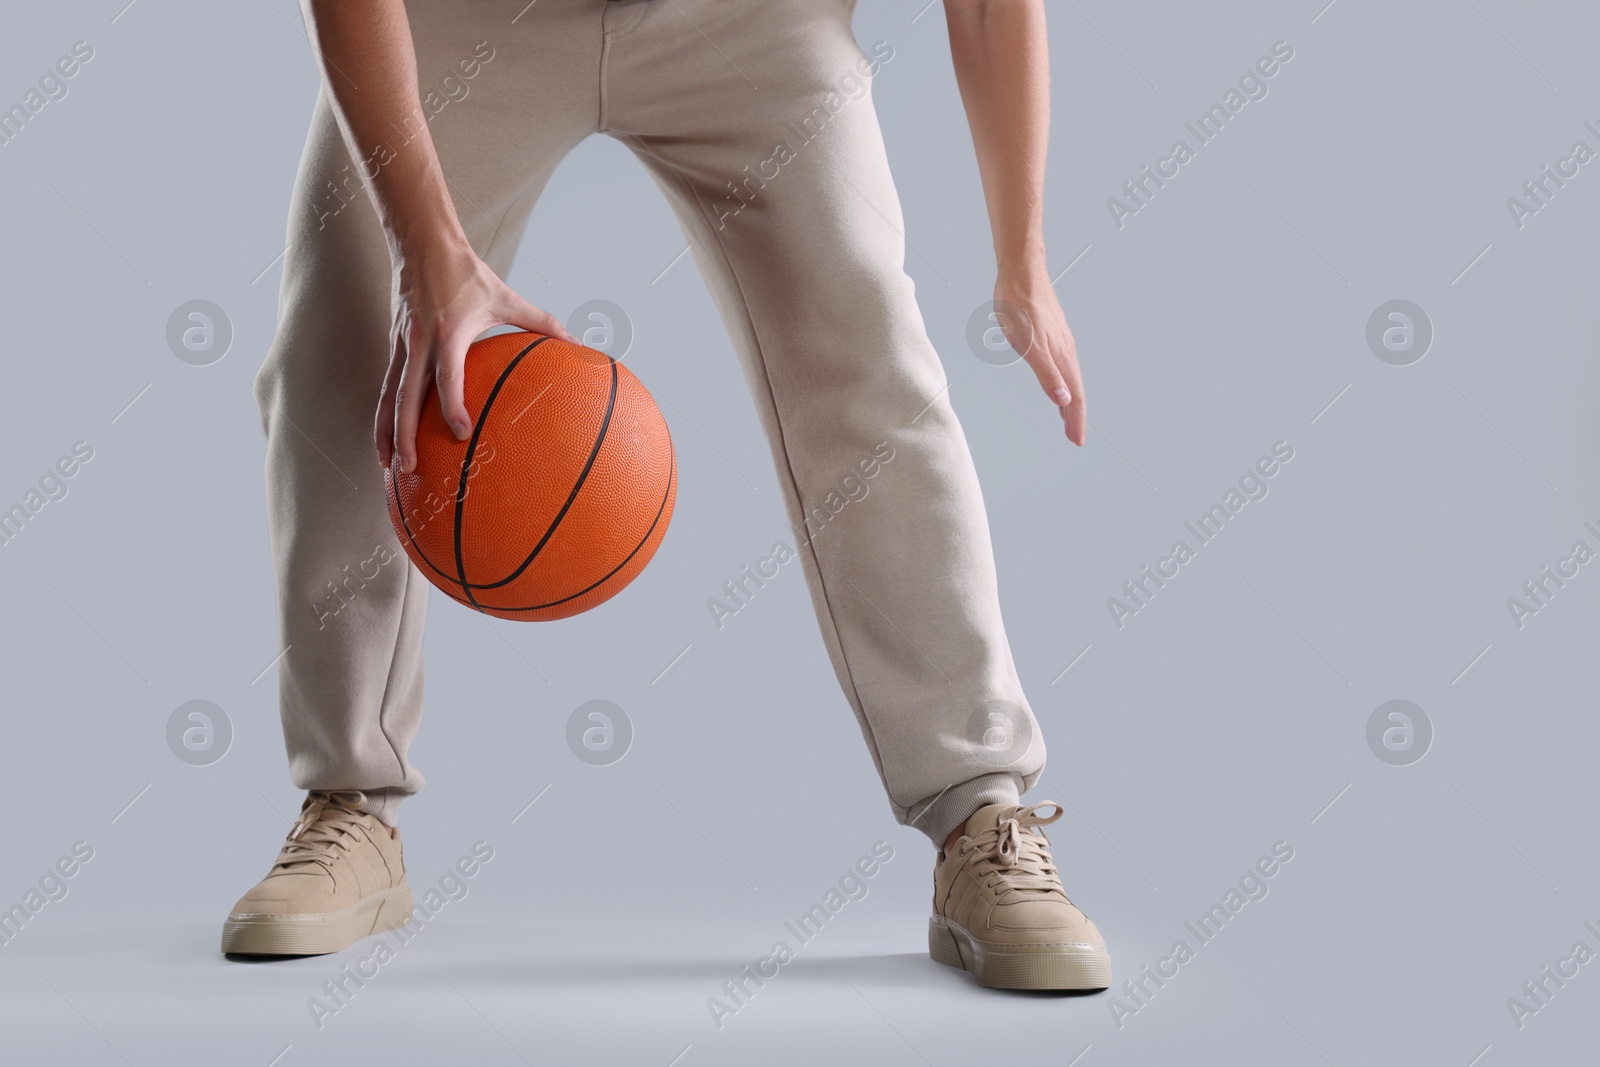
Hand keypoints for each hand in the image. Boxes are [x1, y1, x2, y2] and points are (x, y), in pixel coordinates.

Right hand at [377, 239, 573, 472]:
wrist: (422, 242)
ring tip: (387, 465)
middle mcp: (419, 342)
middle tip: (409, 468)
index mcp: (449, 333)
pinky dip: (383, 414)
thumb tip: (577, 341)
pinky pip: (386, 386)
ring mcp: (402, 345)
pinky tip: (386, 439)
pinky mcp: (394, 346)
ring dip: (386, 432)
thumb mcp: (506, 296)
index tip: (462, 433)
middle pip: (406, 396)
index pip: (448, 376)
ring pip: (388, 396)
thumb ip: (541, 321)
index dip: (453, 406)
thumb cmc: (467, 272)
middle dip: (405, 434)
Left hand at [994, 272, 1085, 446]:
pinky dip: (1062, 383)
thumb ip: (1047, 375)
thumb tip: (1064, 400)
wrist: (1020, 272)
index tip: (1077, 440)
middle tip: (1074, 436)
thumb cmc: (1020, 305)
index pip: (1074, 397)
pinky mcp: (1051, 334)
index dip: (1076, 420)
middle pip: (1075, 390)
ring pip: (1069, 378)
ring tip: (1066, 417)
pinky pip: (1062, 366)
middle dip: (1075, 416)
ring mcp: (1060, 342)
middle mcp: (1065, 351)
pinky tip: (1057, 383)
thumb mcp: (1028, 345)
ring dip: (1069, 401)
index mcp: (1062, 357)